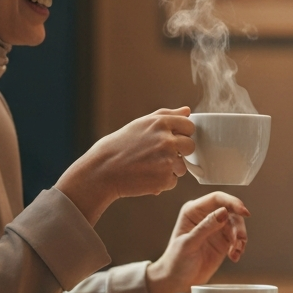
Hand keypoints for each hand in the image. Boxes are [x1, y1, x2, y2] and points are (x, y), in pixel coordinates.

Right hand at [56, 107, 194, 224]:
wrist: (102, 170)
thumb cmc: (119, 146)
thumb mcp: (140, 124)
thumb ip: (167, 115)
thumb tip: (187, 111)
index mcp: (161, 123)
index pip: (189, 126)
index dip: (182, 134)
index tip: (171, 139)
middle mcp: (166, 140)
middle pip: (190, 146)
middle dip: (180, 152)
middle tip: (159, 155)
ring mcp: (167, 160)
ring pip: (183, 166)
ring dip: (171, 169)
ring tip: (149, 167)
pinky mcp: (164, 178)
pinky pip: (173, 181)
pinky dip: (162, 182)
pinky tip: (146, 177)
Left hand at [146, 193, 249, 292]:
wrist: (176, 282)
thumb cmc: (175, 261)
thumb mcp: (189, 243)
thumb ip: (206, 226)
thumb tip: (223, 211)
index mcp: (193, 211)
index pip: (217, 199)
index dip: (232, 202)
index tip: (244, 211)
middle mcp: (206, 216)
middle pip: (230, 212)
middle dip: (238, 225)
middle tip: (238, 239)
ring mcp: (216, 229)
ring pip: (236, 225)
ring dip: (239, 238)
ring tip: (235, 251)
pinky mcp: (223, 242)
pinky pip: (237, 239)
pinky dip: (239, 247)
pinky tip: (234, 256)